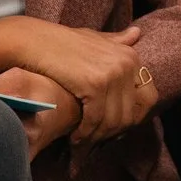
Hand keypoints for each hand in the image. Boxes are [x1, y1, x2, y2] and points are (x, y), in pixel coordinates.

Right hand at [0, 16, 158, 145]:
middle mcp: (127, 63)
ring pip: (112, 121)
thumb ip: (115, 42)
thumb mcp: (93, 39)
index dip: (132, 119)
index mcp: (131, 56)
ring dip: (96, 139)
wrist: (33, 41)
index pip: (148, 99)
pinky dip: (85, 134)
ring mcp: (113, 73)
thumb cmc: (60, 43)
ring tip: (81, 146)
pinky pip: (96, 119)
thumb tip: (137, 34)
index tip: (113, 131)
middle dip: (111, 134)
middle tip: (94, 144)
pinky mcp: (95, 84)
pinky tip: (74, 139)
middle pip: (130, 115)